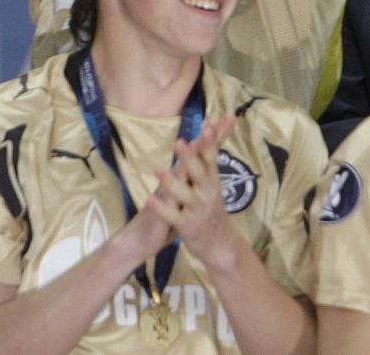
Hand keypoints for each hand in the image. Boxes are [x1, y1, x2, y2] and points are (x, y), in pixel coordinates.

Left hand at [146, 117, 238, 271]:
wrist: (219, 244)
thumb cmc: (212, 208)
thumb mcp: (213, 184)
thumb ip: (208, 158)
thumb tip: (213, 128)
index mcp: (212, 181)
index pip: (212, 158)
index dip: (210, 142)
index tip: (209, 125)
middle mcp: (207, 194)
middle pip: (199, 173)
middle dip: (190, 158)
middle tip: (180, 142)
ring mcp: (197, 210)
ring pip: (183, 194)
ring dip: (170, 181)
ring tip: (157, 169)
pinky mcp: (187, 226)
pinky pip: (172, 216)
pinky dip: (161, 208)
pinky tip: (150, 199)